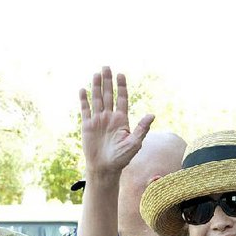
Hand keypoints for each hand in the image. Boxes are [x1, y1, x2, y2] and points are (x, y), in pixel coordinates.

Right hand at [79, 66, 153, 180]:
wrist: (105, 168)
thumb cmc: (122, 158)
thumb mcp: (134, 143)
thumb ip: (141, 129)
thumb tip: (152, 115)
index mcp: (121, 120)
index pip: (122, 99)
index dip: (121, 86)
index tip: (120, 74)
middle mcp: (110, 117)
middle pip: (108, 95)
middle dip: (107, 81)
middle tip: (106, 66)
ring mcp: (98, 120)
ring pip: (97, 99)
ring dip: (96, 86)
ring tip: (96, 73)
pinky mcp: (87, 126)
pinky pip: (85, 110)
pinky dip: (83, 100)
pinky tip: (83, 89)